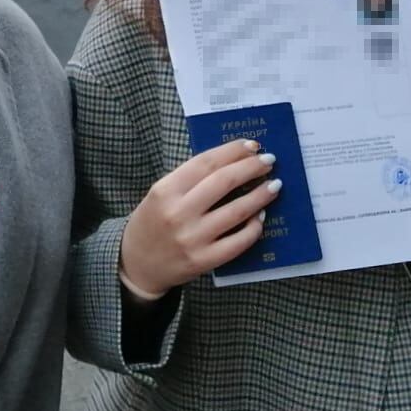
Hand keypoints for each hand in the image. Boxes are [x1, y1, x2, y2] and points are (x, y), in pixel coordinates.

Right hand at [118, 140, 278, 298]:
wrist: (137, 265)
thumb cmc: (152, 222)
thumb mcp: (161, 194)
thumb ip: (190, 179)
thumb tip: (233, 161)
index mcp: (165, 190)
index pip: (206, 162)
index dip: (233, 151)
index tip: (252, 146)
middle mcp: (178, 213)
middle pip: (224, 181)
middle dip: (251, 167)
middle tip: (268, 162)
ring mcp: (192, 239)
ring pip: (237, 210)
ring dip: (261, 195)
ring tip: (274, 186)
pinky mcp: (204, 261)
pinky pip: (239, 241)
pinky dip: (254, 226)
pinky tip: (260, 216)